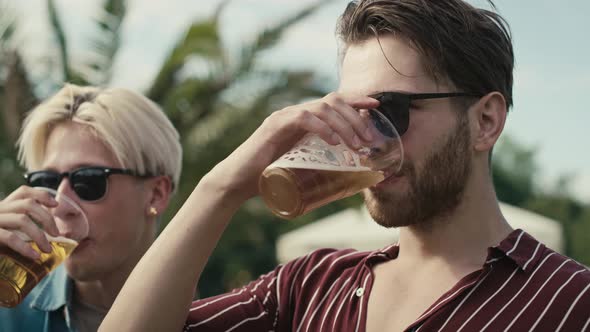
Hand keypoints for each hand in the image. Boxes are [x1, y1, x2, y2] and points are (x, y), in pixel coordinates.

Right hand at [0, 186, 59, 259]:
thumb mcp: (9, 231)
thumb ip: (23, 228)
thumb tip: (52, 234)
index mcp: (3, 207)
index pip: (23, 192)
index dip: (41, 195)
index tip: (55, 205)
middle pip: (28, 204)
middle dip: (47, 218)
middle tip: (56, 234)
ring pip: (22, 220)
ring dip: (39, 235)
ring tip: (47, 249)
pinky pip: (10, 237)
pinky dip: (25, 247)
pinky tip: (34, 255)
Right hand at [205, 92, 379, 201]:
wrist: (237, 182)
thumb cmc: (269, 178)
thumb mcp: (301, 167)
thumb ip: (320, 165)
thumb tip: (350, 177)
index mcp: (303, 120)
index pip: (334, 101)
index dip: (357, 100)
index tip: (377, 106)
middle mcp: (295, 113)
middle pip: (333, 101)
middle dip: (356, 117)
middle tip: (370, 140)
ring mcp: (284, 117)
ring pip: (322, 108)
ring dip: (345, 124)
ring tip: (357, 145)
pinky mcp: (274, 126)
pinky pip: (303, 117)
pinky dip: (322, 127)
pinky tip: (334, 141)